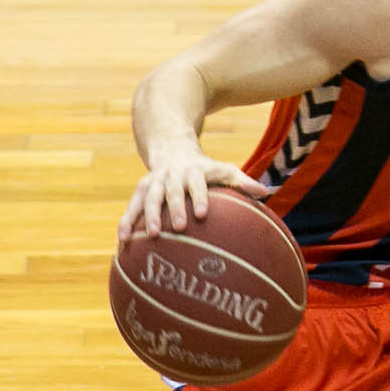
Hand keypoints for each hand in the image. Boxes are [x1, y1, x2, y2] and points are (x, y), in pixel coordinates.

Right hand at [118, 147, 271, 240]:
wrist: (172, 149)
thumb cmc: (204, 169)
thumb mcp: (223, 169)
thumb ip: (242, 182)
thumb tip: (266, 192)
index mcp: (193, 171)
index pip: (197, 183)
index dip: (199, 196)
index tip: (202, 213)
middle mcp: (171, 175)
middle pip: (171, 191)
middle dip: (173, 208)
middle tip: (178, 227)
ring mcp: (153, 182)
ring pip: (148, 198)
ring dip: (147, 216)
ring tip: (150, 235)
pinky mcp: (140, 190)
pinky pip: (131, 207)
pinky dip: (126, 222)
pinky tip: (122, 241)